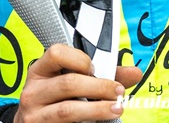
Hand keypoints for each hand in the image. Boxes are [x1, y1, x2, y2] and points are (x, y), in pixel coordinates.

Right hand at [14, 43, 141, 122]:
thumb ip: (103, 75)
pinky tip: (100, 121)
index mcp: (40, 71)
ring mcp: (35, 114)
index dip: (79, 59)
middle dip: (99, 87)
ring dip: (98, 109)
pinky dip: (88, 122)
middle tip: (118, 91)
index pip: (56, 53)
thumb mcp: (71, 83)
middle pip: (69, 83)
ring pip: (67, 110)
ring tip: (116, 108)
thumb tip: (134, 73)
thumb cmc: (56, 100)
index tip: (95, 68)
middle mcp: (34, 92)